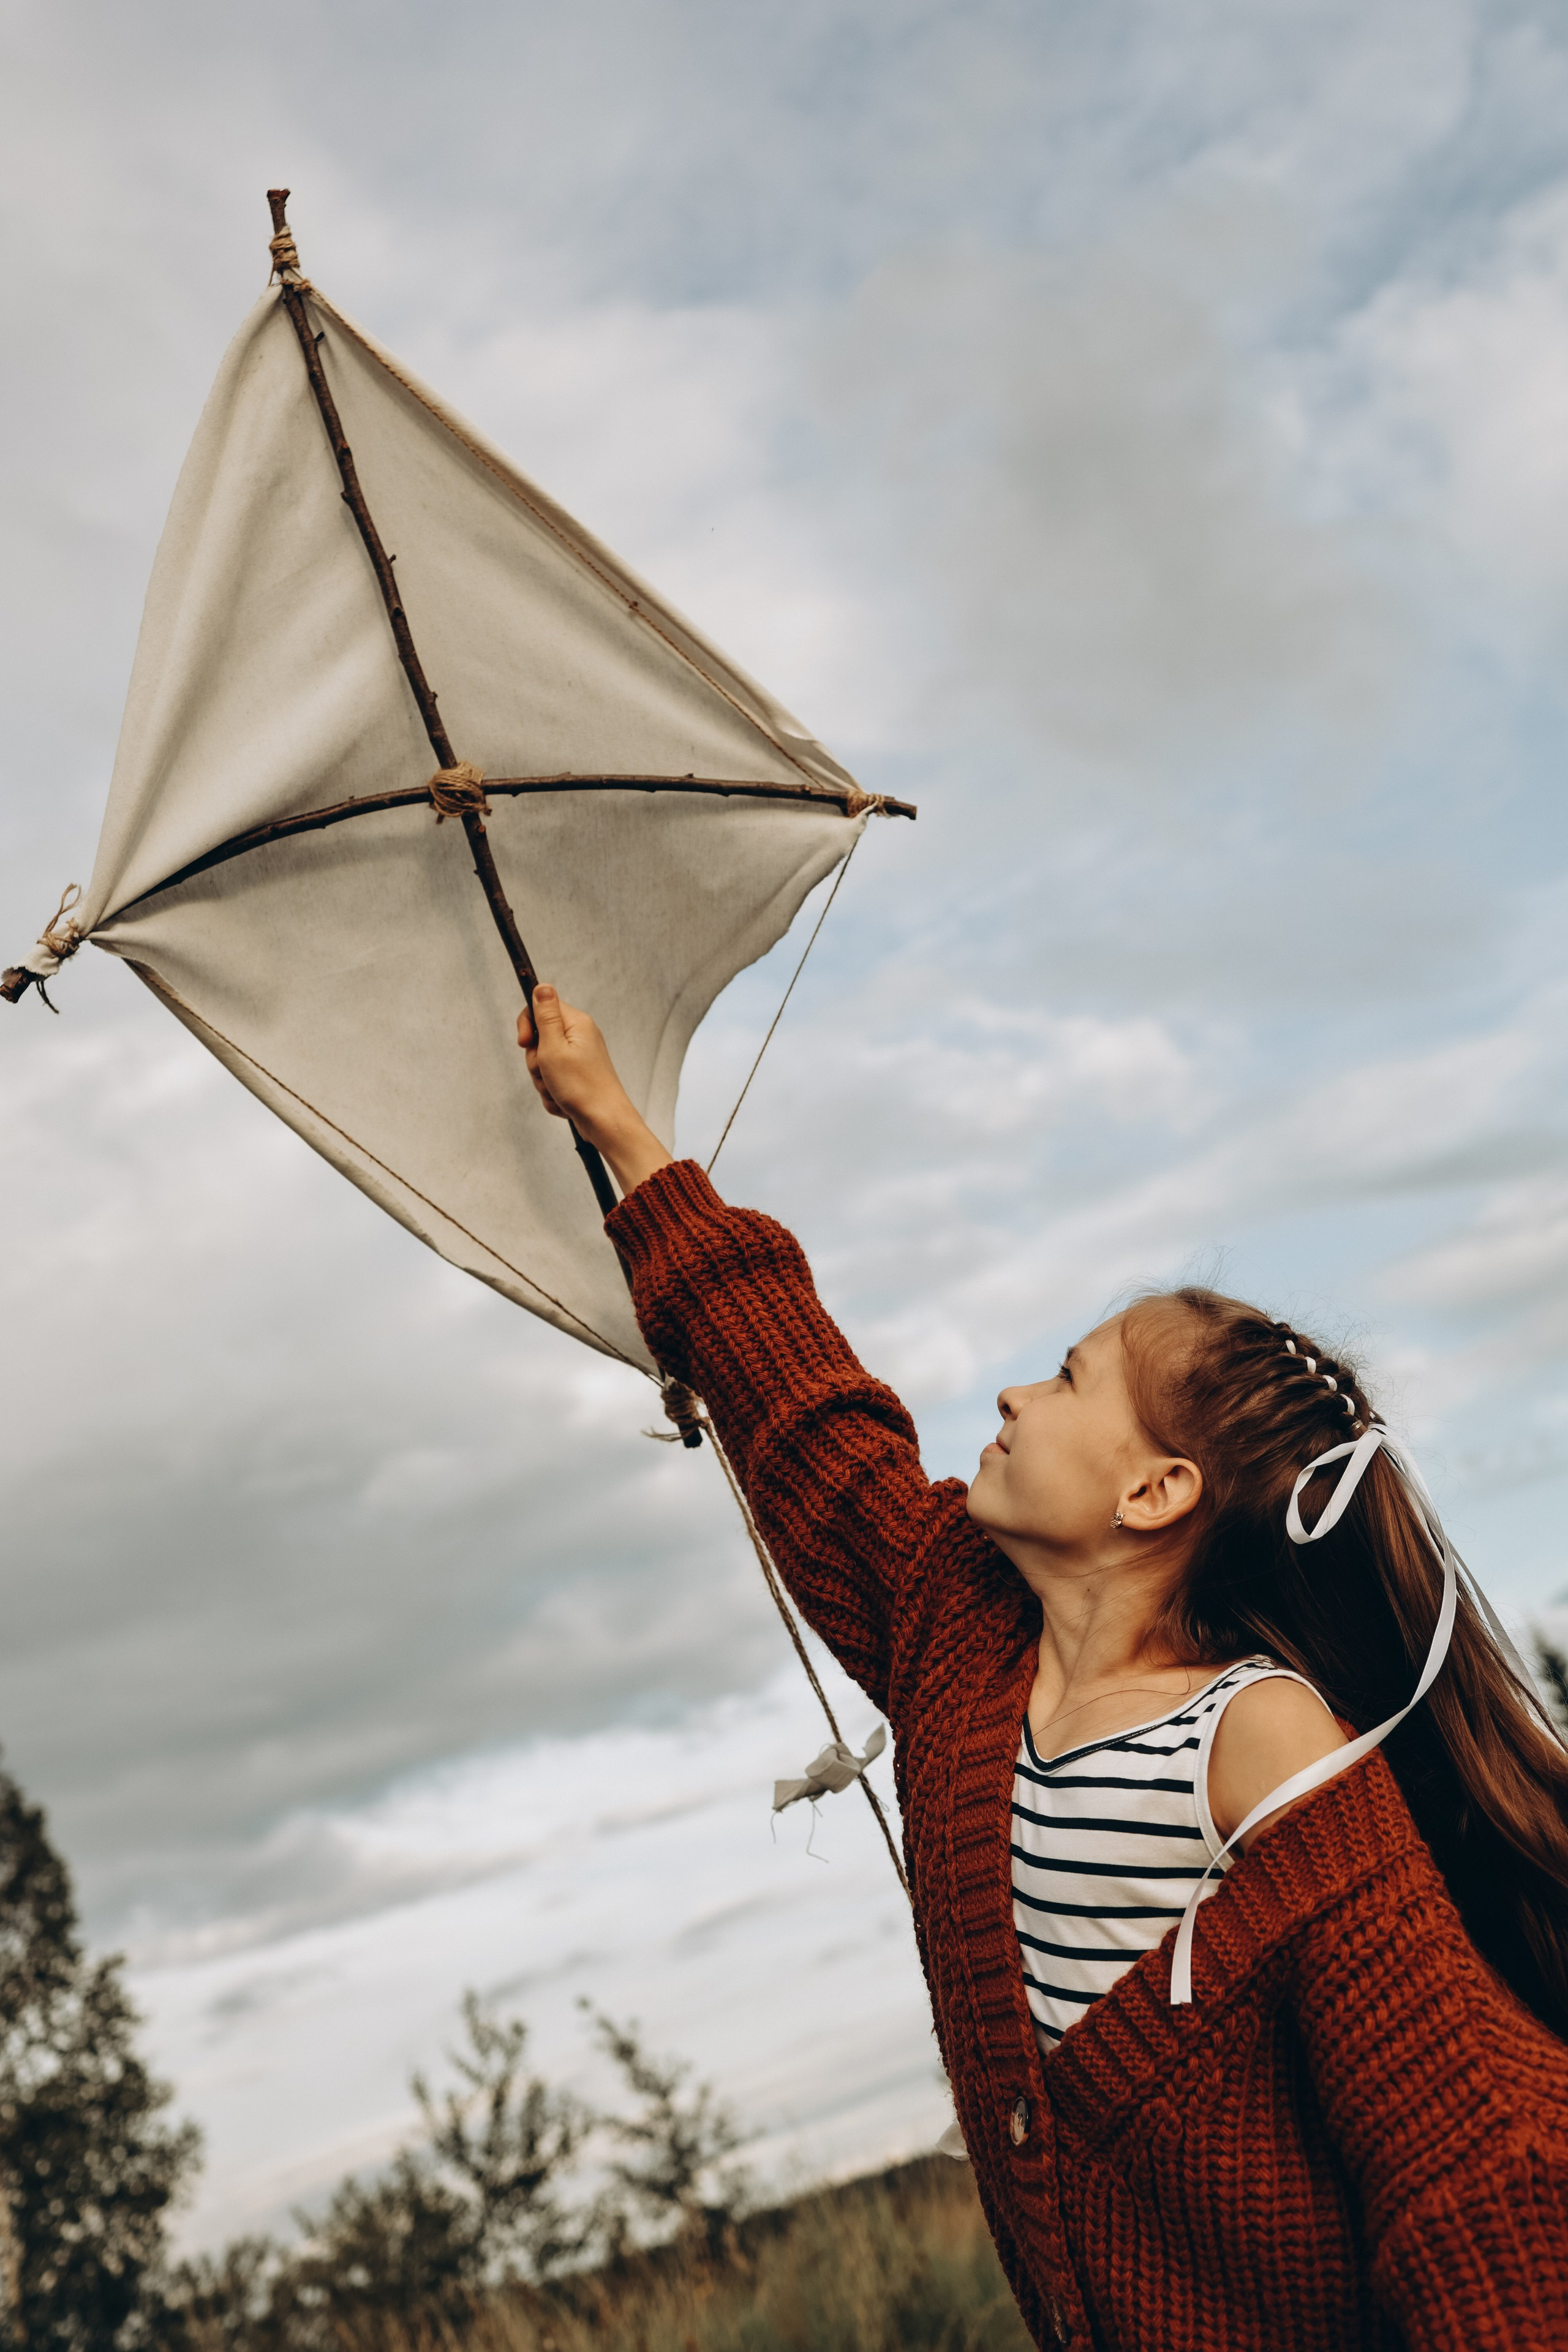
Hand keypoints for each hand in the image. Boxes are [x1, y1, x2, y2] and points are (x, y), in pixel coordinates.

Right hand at [517, 986, 672, 1196]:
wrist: (604, 1122)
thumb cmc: (581, 1087)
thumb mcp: (554, 1047)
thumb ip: (545, 1015)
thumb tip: (542, 985)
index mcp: (576, 1023)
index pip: (540, 1008)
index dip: (527, 1026)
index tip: (524, 1043)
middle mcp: (579, 1037)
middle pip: (538, 1040)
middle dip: (536, 1061)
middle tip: (548, 1072)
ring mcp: (578, 1059)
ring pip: (543, 1064)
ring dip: (544, 1081)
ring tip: (558, 1091)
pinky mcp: (577, 1077)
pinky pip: (552, 1082)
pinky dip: (553, 1094)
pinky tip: (564, 1102)